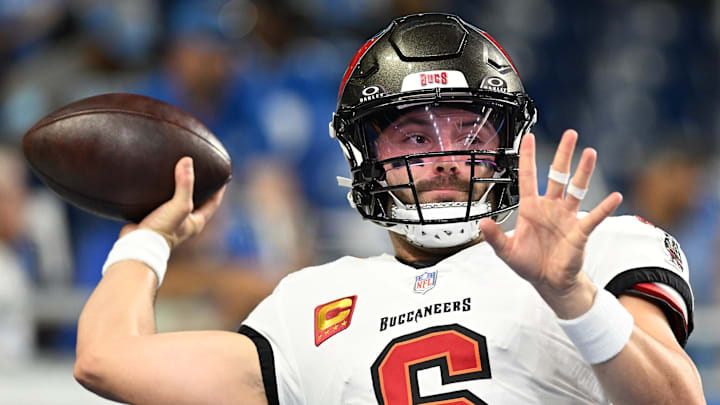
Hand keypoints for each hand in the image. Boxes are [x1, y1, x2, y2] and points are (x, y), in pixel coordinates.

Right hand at [119, 157, 226, 248]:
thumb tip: (187, 160)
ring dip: (178, 189)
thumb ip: (185, 184)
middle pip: (197, 202)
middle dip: (200, 188)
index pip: (214, 203)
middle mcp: (184, 223)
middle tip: (201, 171)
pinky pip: (159, 203)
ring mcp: (169, 222)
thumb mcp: (180, 205)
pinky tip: (155, 182)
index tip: (223, 175)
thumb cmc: (163, 229)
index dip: (219, 189)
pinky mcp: (153, 219)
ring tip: (178, 173)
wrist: (137, 245)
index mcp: (196, 222)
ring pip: (177, 202)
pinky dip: (160, 193)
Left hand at [479, 130, 621, 317]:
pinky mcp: (579, 231)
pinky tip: (614, 197)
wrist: (548, 281)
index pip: (528, 176)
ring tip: (590, 153)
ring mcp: (566, 217)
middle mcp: (550, 207)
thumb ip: (494, 236)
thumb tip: (482, 223)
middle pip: (558, 175)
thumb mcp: (506, 251)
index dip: (528, 156)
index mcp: (530, 207)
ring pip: (576, 189)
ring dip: (584, 172)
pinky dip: (604, 207)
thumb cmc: (529, 263)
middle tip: (571, 134)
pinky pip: (594, 216)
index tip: (529, 137)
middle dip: (564, 154)